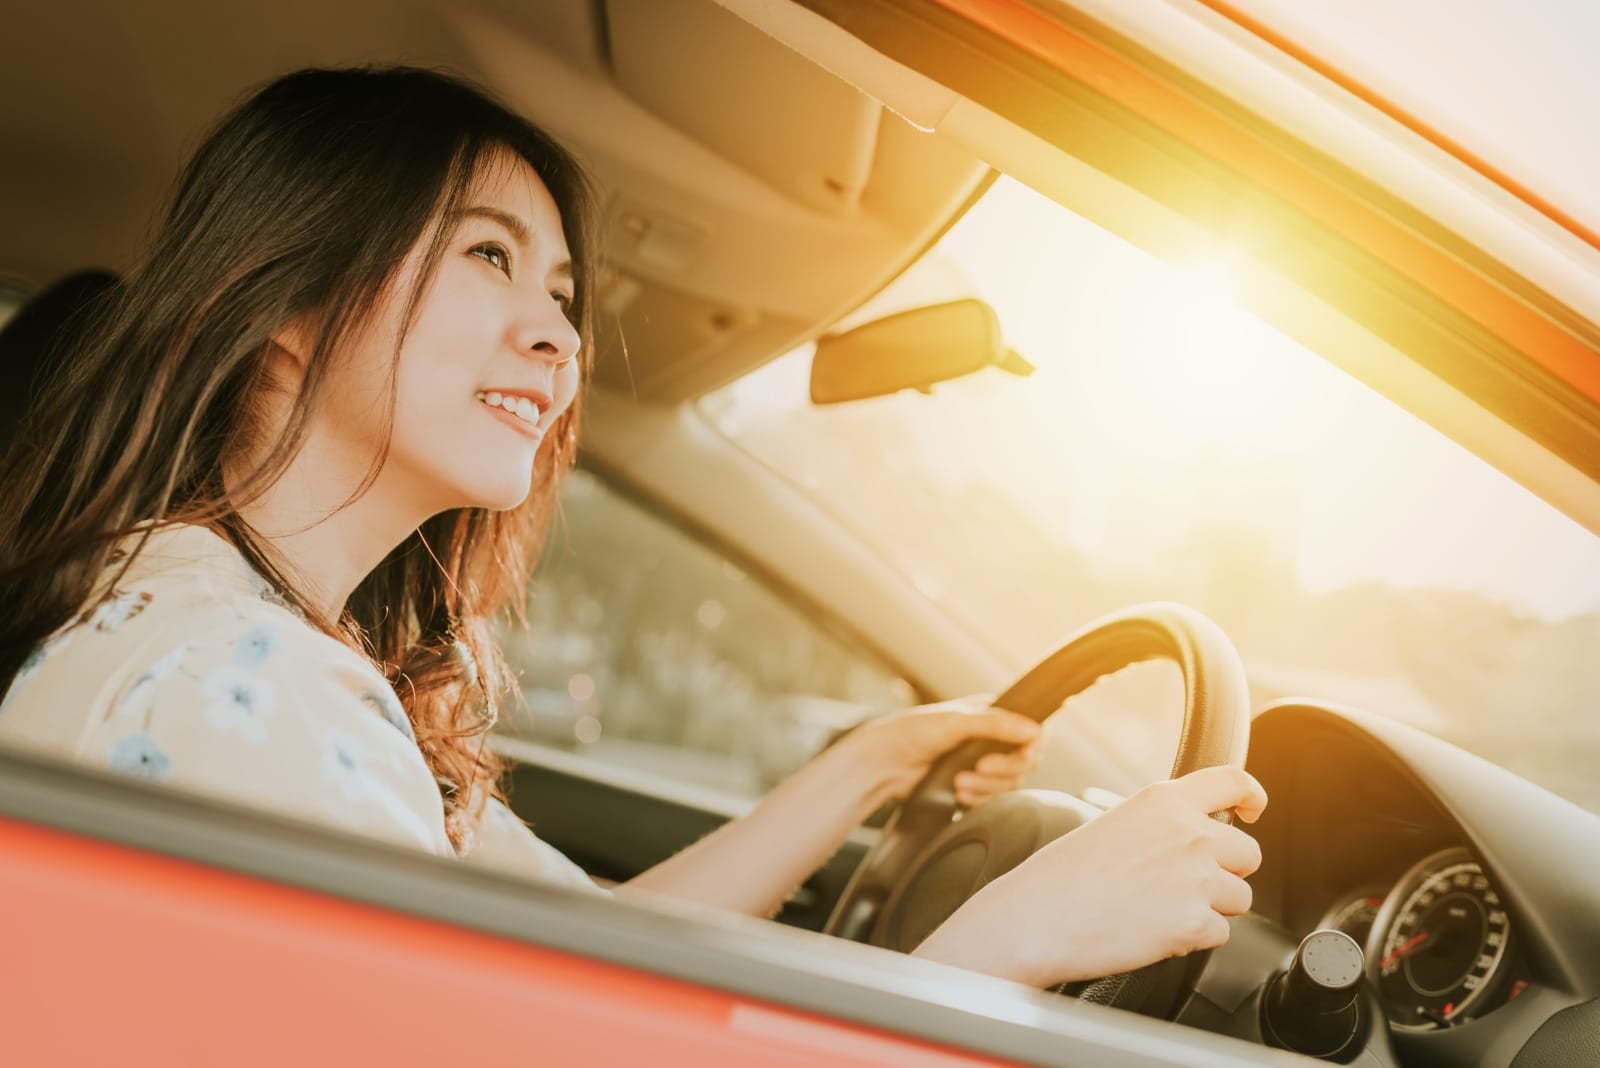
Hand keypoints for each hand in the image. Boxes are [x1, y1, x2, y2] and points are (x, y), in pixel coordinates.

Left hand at [843, 696, 1041, 808]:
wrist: (884, 762)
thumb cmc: (914, 731)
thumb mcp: (957, 721)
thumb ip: (997, 725)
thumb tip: (1034, 731)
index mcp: (991, 717)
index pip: (1031, 733)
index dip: (1032, 746)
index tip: (1024, 755)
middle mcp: (991, 742)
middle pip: (1023, 764)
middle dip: (1002, 769)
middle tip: (980, 766)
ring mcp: (982, 767)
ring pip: (1008, 786)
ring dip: (986, 786)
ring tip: (959, 781)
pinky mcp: (972, 789)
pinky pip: (991, 801)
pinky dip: (977, 799)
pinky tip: (958, 792)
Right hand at [914, 765, 1267, 987]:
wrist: (1037, 917)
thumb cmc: (1063, 877)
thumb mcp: (1115, 823)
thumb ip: (1163, 823)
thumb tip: (1194, 837)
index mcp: (1165, 801)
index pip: (1234, 782)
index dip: (1252, 796)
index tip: (1251, 810)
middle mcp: (1189, 835)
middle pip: (1248, 853)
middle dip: (1225, 871)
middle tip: (1185, 883)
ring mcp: (1196, 879)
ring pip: (1239, 897)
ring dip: (1211, 907)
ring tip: (1162, 909)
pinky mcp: (1194, 923)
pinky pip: (1220, 933)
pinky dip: (1195, 938)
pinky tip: (1156, 930)